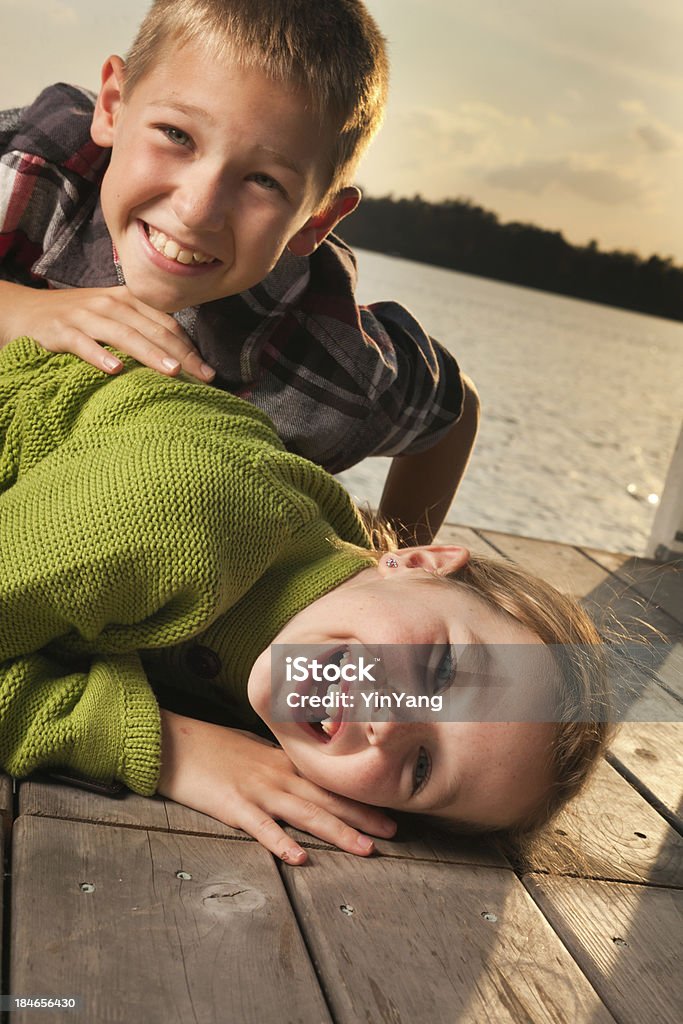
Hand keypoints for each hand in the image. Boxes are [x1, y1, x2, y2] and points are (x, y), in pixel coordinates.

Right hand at [0, 282, 214, 381]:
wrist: (23, 311)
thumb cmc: (76, 320)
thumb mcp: (112, 318)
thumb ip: (142, 330)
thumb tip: (180, 358)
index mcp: (128, 301)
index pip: (167, 324)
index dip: (190, 348)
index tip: (208, 373)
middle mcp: (111, 304)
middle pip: (152, 330)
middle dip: (181, 355)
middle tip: (203, 378)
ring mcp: (85, 316)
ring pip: (124, 335)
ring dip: (150, 354)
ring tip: (173, 372)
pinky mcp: (60, 331)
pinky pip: (83, 343)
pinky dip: (99, 355)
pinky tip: (115, 370)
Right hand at [157, 711, 396, 862]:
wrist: (174, 741)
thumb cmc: (212, 746)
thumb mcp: (252, 748)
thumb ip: (278, 762)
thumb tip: (300, 774)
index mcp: (282, 763)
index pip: (328, 782)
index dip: (358, 797)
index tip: (387, 808)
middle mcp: (277, 775)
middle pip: (326, 798)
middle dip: (361, 816)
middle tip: (393, 833)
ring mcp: (257, 790)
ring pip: (305, 814)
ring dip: (338, 832)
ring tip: (365, 849)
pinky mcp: (233, 806)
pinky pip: (261, 828)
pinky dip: (281, 843)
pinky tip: (300, 859)